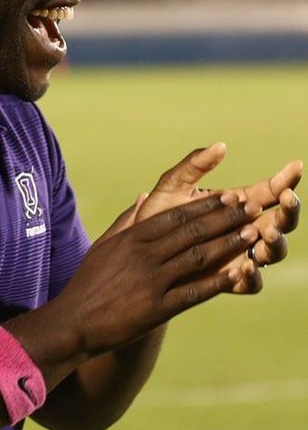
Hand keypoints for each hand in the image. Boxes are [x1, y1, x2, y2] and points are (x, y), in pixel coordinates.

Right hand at [59, 195, 260, 355]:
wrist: (74, 322)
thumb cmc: (87, 283)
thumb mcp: (103, 245)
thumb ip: (126, 220)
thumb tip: (143, 196)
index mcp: (132, 238)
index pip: (176, 216)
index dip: (206, 206)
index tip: (229, 197)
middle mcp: (144, 255)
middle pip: (192, 231)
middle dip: (226, 218)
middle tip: (252, 207)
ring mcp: (151, 282)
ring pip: (198, 257)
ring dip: (229, 243)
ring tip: (253, 233)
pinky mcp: (157, 309)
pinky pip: (194, 292)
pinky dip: (218, 282)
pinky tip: (238, 274)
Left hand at [133, 143, 301, 293]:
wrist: (137, 249)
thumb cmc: (157, 214)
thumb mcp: (172, 185)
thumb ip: (194, 166)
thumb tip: (220, 146)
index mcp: (237, 204)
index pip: (270, 192)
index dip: (285, 180)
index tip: (295, 166)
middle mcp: (245, 230)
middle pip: (281, 222)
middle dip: (289, 211)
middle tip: (286, 199)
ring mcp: (239, 255)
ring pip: (273, 251)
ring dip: (275, 241)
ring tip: (265, 231)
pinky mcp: (227, 280)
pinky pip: (250, 283)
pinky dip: (251, 275)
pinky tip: (245, 266)